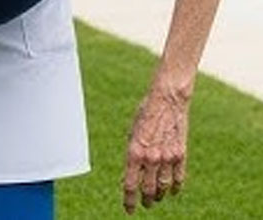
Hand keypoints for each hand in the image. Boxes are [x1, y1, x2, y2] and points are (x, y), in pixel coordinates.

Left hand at [122, 88, 188, 212]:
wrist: (166, 100)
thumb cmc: (145, 113)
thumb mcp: (132, 132)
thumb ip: (133, 152)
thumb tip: (132, 170)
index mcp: (134, 151)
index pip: (130, 184)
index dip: (129, 200)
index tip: (128, 209)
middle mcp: (150, 158)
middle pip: (147, 190)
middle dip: (145, 200)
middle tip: (144, 204)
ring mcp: (167, 158)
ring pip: (163, 188)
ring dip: (159, 196)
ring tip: (155, 199)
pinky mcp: (180, 155)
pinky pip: (178, 179)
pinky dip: (174, 188)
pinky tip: (171, 191)